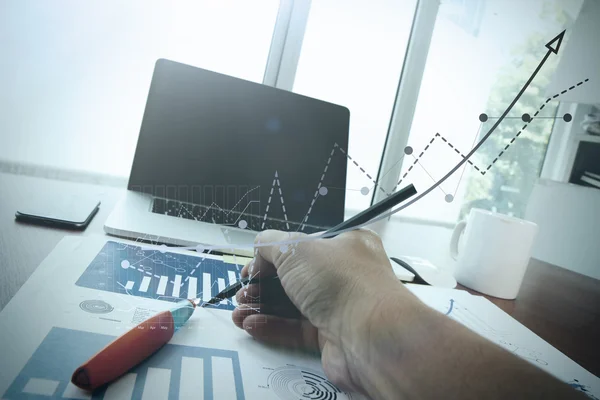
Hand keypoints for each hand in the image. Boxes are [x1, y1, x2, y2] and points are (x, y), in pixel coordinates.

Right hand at [231, 229, 420, 393]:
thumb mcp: (297, 248)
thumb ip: (271, 244)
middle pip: (295, 277)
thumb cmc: (340, 281)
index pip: (303, 245)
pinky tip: (251, 324)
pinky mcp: (331, 335)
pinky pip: (297, 328)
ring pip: (293, 304)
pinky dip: (272, 326)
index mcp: (345, 244)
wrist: (370, 335)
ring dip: (263, 306)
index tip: (252, 266)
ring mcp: (339, 306)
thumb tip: (259, 248)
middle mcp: (345, 274)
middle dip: (263, 284)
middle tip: (243, 291)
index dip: (274, 255)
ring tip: (239, 311)